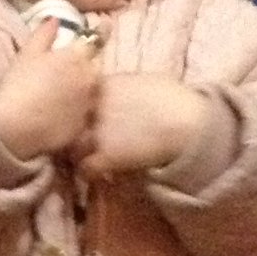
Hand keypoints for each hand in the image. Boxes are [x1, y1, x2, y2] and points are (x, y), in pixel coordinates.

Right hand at [0, 18, 100, 162]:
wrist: (13, 127)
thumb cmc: (18, 86)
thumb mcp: (27, 54)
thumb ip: (44, 34)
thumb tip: (56, 19)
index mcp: (77, 58)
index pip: (97, 39)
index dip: (101, 31)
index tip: (105, 24)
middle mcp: (90, 79)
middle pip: (96, 67)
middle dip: (89, 65)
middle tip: (71, 69)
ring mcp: (89, 104)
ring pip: (94, 92)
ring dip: (85, 89)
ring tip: (65, 94)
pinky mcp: (85, 126)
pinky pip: (87, 115)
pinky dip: (80, 112)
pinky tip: (62, 114)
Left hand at [77, 74, 208, 178]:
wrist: (188, 122)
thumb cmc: (176, 100)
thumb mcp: (146, 82)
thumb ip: (126, 86)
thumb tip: (123, 92)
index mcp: (105, 84)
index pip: (76, 95)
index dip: (78, 108)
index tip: (81, 116)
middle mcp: (95, 106)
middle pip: (68, 120)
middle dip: (72, 129)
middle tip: (76, 140)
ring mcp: (98, 131)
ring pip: (72, 144)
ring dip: (77, 152)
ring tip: (84, 159)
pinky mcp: (106, 155)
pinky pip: (86, 167)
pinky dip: (89, 172)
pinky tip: (97, 174)